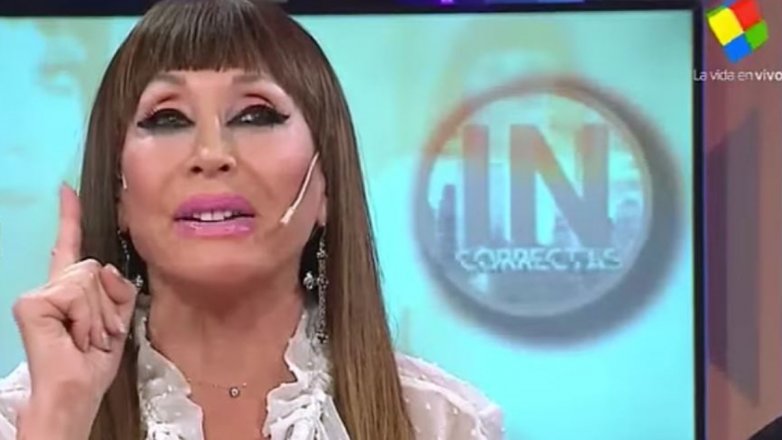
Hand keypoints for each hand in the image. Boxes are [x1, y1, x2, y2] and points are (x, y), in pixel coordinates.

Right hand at [12, 184, 137, 439]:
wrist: (78, 389)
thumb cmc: (95, 359)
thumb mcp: (119, 318)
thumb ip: (117, 287)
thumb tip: (101, 266)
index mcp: (71, 287)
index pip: (70, 245)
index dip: (70, 217)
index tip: (67, 189)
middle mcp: (52, 285)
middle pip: (96, 268)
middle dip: (109, 304)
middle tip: (99, 334)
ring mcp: (40, 293)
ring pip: (89, 279)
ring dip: (100, 315)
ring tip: (88, 338)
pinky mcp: (32, 302)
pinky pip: (78, 294)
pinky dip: (87, 318)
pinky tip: (76, 336)